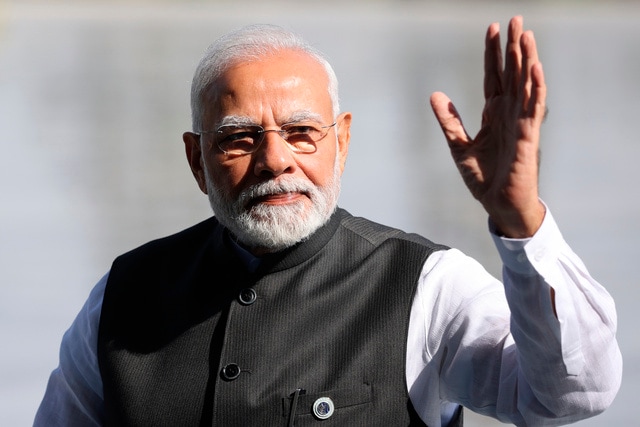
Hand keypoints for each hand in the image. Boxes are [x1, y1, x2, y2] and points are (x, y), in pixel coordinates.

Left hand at [430, 16, 546, 237]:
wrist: (497, 204)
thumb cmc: (483, 178)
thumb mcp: (458, 146)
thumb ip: (449, 120)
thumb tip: (435, 94)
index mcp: (494, 114)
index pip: (493, 77)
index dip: (492, 54)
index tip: (491, 29)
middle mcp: (509, 114)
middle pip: (512, 73)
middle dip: (513, 47)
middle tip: (514, 19)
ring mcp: (520, 123)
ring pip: (525, 84)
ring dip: (526, 59)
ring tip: (525, 34)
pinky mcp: (528, 137)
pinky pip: (534, 108)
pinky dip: (535, 87)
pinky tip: (535, 67)